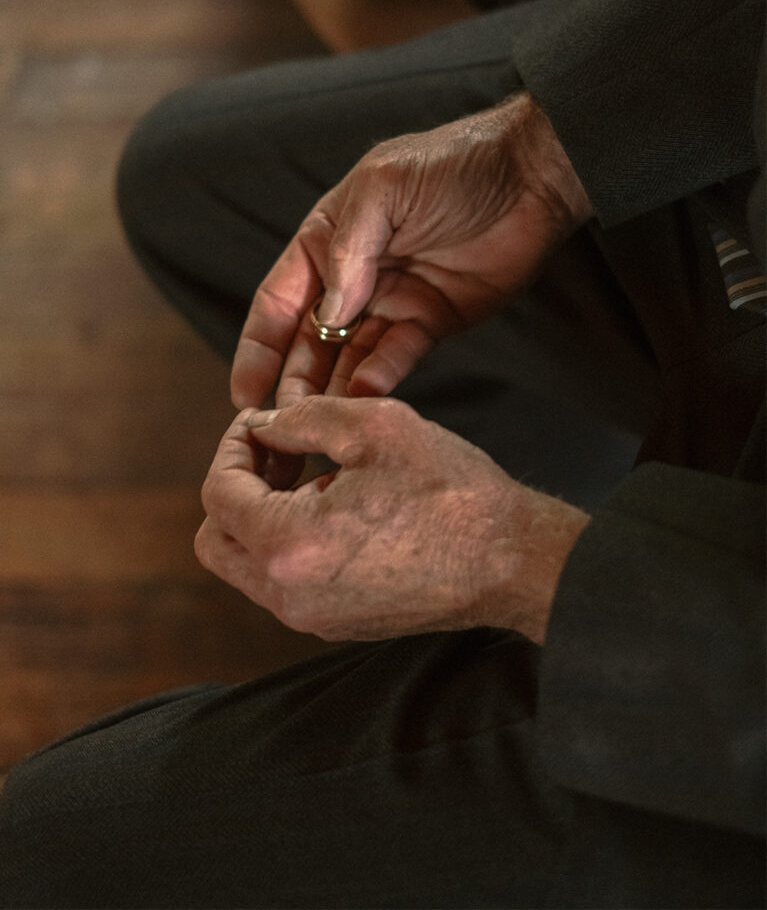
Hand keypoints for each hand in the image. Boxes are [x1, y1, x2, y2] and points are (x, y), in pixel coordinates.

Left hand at [195, 396, 590, 643]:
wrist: (513, 561)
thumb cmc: (452, 493)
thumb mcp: (375, 426)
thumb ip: (302, 418)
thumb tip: (264, 427)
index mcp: (288, 547)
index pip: (219, 494)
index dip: (232, 447)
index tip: (260, 423)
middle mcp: (289, 596)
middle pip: (216, 540)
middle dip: (234, 487)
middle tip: (275, 452)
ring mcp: (313, 619)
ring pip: (247, 565)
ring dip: (261, 515)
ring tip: (311, 474)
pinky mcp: (338, 624)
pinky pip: (285, 582)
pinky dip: (289, 542)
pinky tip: (336, 507)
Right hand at [230, 92, 592, 408]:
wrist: (530, 177)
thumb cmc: (452, 165)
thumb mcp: (384, 188)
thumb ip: (350, 249)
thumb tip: (328, 313)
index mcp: (327, 240)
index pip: (279, 300)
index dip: (259, 346)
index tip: (244, 391)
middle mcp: (352, 276)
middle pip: (309, 339)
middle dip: (294, 379)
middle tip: (285, 417)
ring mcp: (391, 302)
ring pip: (349, 356)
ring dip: (333, 387)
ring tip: (322, 419)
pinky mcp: (429, 322)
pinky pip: (396, 356)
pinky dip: (381, 375)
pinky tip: (369, 392)